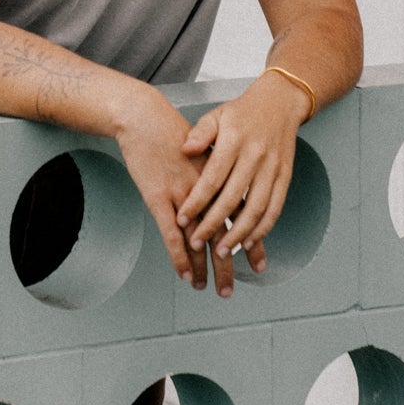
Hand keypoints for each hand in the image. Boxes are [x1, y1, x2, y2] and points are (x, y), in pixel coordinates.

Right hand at [113, 86, 236, 296]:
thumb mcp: (203, 149)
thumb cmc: (170, 131)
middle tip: (231, 288)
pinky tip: (185, 274)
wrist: (144, 116)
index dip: (251, 241)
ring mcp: (182, 194)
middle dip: (228, 263)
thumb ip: (216, 172)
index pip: (241, 215)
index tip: (259, 263)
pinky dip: (179, 257)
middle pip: (223, 232)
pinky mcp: (158, 197)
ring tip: (208, 287)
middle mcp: (206, 189)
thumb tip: (226, 194)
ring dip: (205, 266)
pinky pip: (172, 235)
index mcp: (219, 177)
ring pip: (199, 239)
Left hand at [176, 72, 308, 276]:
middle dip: (213, 224)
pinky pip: (275, 208)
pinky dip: (263, 228)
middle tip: (197, 243)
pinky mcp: (285, 177)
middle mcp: (255, 156)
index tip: (182, 219)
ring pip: (256, 208)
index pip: (212, 177)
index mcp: (234, 140)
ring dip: (239, 234)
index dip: (196, 201)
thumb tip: (185, 149)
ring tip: (223, 250)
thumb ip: (200, 133)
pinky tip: (250, 241)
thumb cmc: (243, 111)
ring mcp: (273, 168)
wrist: (280, 102)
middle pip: (232, 198)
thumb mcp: (217, 114)